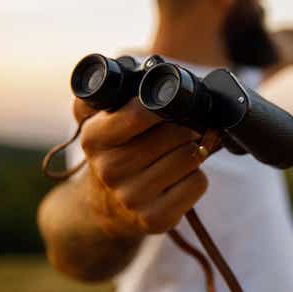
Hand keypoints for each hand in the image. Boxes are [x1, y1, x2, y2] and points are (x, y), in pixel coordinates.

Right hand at [74, 98, 212, 235]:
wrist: (104, 209)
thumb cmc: (114, 153)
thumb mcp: (97, 121)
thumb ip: (104, 93)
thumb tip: (137, 71)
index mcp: (94, 138)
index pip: (144, 111)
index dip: (167, 105)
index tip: (171, 105)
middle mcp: (109, 170)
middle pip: (178, 133)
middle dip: (184, 128)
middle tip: (177, 133)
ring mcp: (131, 198)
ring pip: (191, 156)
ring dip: (192, 152)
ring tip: (174, 156)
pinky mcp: (155, 220)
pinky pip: (198, 183)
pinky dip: (196, 178)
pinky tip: (177, 180)